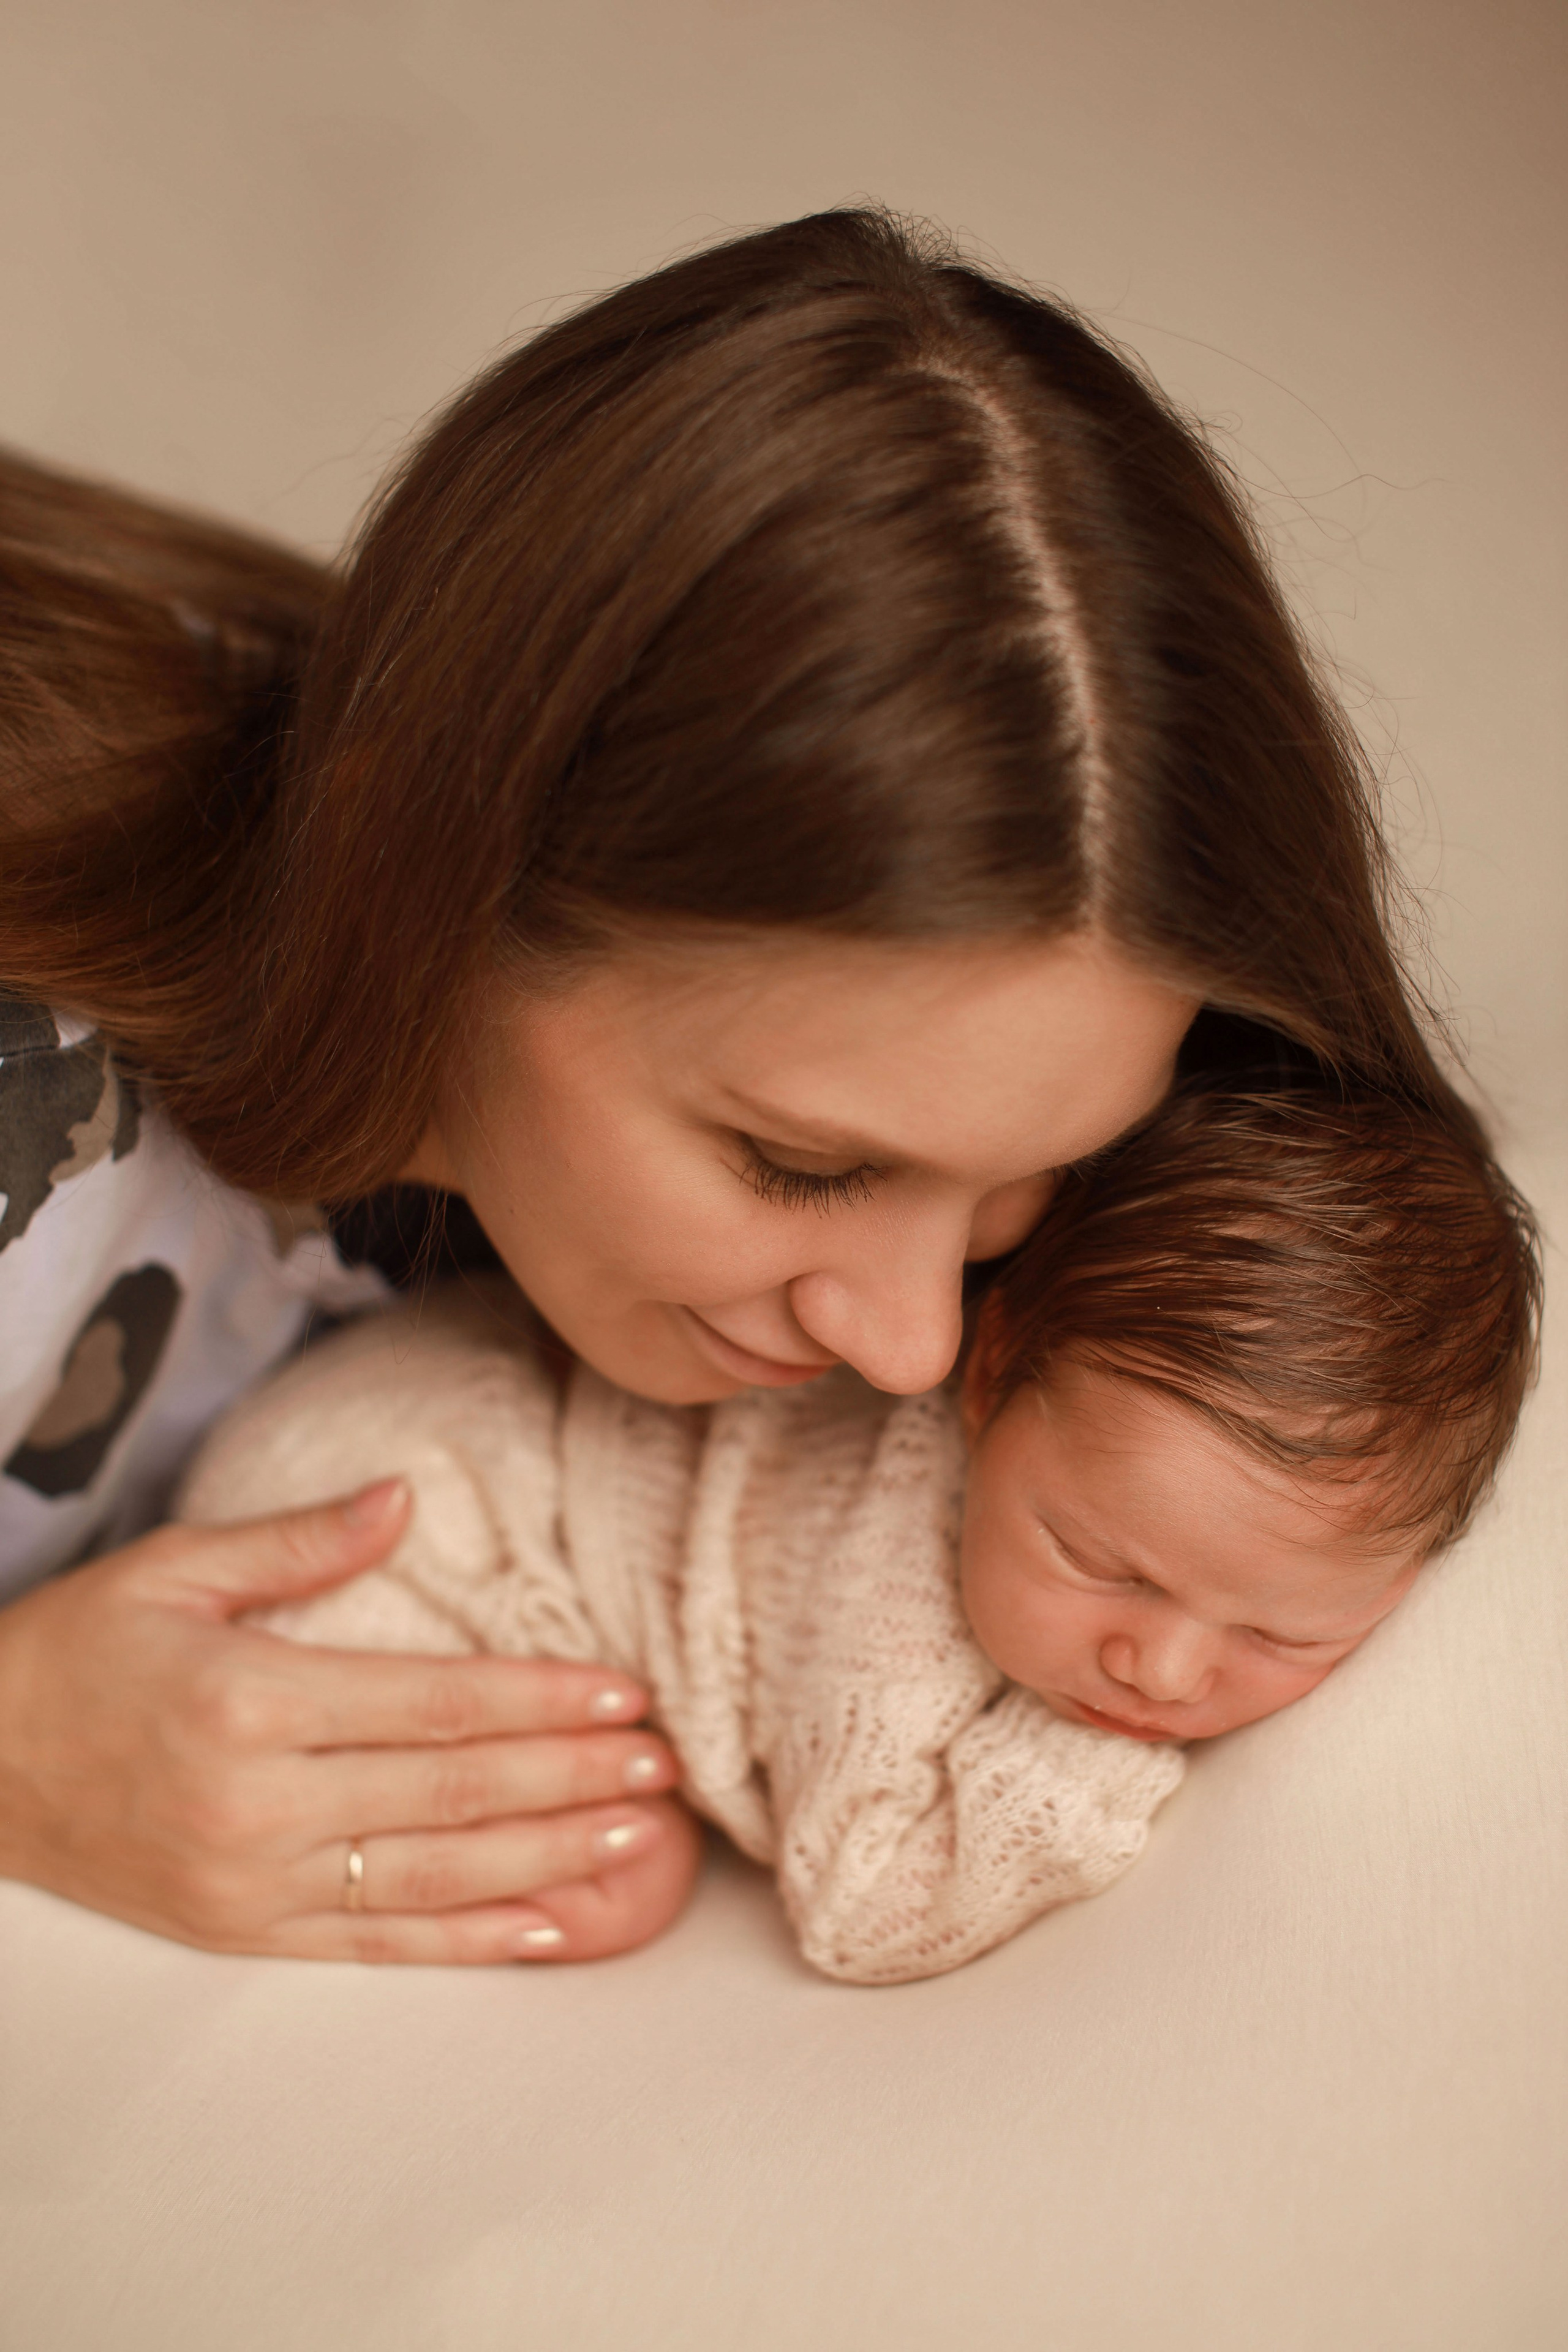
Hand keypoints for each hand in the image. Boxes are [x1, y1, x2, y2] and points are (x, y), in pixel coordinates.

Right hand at [0, 1482, 697, 1961]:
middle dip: (568, 1776)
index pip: (433, 1704)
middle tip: (664, 1765)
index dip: (538, 1700)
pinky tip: (549, 1926)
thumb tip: (403, 1498)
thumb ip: (296, 1542)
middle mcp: (261, 1803)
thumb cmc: (74, 1654)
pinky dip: (470, 1940)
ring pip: (432, 1878)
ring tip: (637, 1838)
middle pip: (451, 1792)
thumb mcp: (171, 1569)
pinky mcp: (244, 1934)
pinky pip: (377, 1946)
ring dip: (546, 1858)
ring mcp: (254, 1883)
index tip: (624, 1693)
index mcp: (251, 1701)